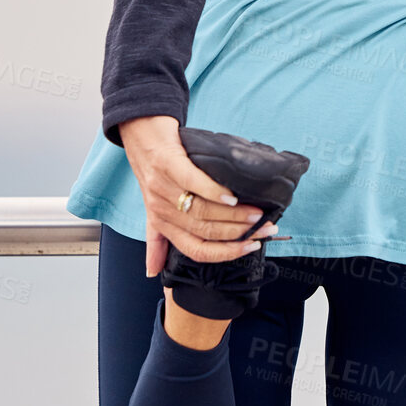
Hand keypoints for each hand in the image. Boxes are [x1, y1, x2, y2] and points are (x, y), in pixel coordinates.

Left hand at [118, 115, 277, 276]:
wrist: (140, 134)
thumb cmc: (154, 172)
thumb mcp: (151, 211)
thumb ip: (157, 241)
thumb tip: (152, 272)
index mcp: (163, 225)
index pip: (197, 250)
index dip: (227, 253)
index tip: (252, 246)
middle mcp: (161, 210)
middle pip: (205, 231)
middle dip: (240, 232)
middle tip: (265, 226)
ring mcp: (163, 187)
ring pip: (202, 210)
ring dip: (234, 214)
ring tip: (256, 212)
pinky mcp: (167, 164)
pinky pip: (193, 182)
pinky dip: (215, 191)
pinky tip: (233, 194)